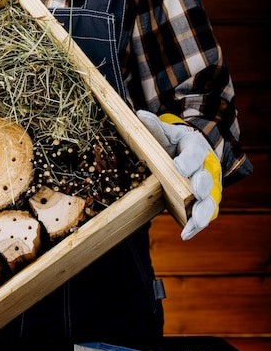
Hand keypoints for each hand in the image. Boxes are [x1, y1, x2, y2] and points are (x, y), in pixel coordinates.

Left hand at [136, 110, 221, 239]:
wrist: (187, 152)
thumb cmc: (173, 141)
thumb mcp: (164, 131)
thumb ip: (154, 126)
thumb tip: (139, 116)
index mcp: (196, 147)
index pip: (195, 152)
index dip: (188, 160)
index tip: (178, 167)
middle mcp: (206, 167)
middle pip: (208, 178)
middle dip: (202, 186)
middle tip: (195, 193)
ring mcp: (207, 186)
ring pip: (210, 200)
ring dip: (203, 212)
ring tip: (195, 224)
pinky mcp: (202, 201)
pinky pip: (202, 214)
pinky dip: (196, 225)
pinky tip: (186, 234)